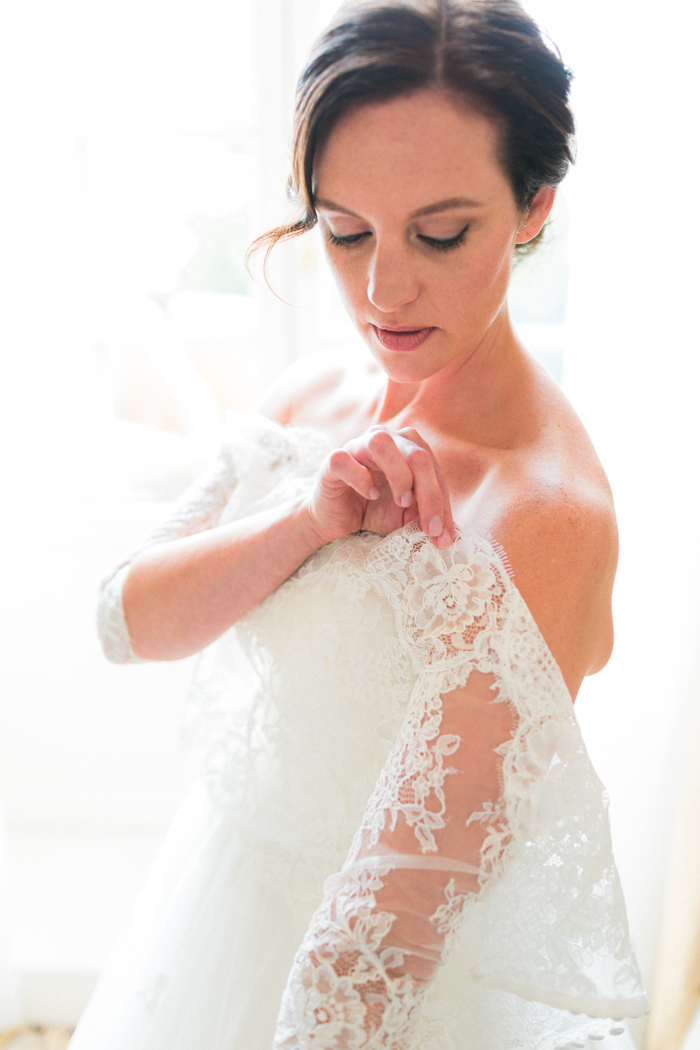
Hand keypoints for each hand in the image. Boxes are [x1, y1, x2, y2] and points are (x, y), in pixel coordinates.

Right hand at [304, 426, 454, 548]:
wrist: (334, 520)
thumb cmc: (373, 511)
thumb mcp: (406, 517)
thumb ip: (426, 516)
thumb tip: (450, 533)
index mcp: (408, 448)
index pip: (434, 470)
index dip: (443, 504)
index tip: (443, 537)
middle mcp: (385, 440)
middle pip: (416, 454)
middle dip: (429, 493)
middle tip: (430, 527)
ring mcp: (357, 447)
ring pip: (382, 442)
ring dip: (399, 474)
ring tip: (403, 502)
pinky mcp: (332, 461)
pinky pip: (346, 460)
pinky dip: (361, 477)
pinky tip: (370, 496)